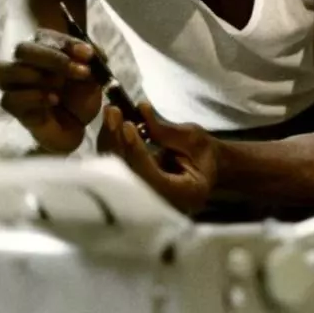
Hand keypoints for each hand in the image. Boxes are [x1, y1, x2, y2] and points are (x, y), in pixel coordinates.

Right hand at [0, 29, 102, 153]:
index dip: (67, 43)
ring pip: (1, 70)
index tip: (89, 54)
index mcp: (42, 48)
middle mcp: (22, 63)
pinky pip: (8, 99)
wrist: (76, 126)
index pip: (45, 36)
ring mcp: (13, 85)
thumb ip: (94, 61)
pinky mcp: (13, 107)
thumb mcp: (94, 76)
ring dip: (35, 76)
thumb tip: (89, 52)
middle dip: (53, 59)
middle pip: (21, 49)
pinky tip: (53, 100)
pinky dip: (33, 98)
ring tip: (60, 87)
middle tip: (82, 72)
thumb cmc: (81, 95)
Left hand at [97, 103, 218, 214]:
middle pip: (129, 175)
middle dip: (118, 142)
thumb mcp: (193, 140)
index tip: (128, 126)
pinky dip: (111, 143)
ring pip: (117, 171)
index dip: (138, 152)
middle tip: (113, 112)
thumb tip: (141, 109)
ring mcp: (142, 198)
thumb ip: (167, 130)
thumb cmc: (204, 155)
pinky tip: (110, 123)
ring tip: (110, 113)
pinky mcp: (129, 187)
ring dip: (110, 140)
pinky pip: (115, 166)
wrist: (204, 169)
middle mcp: (159, 203)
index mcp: (182, 195)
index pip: (152, 176)